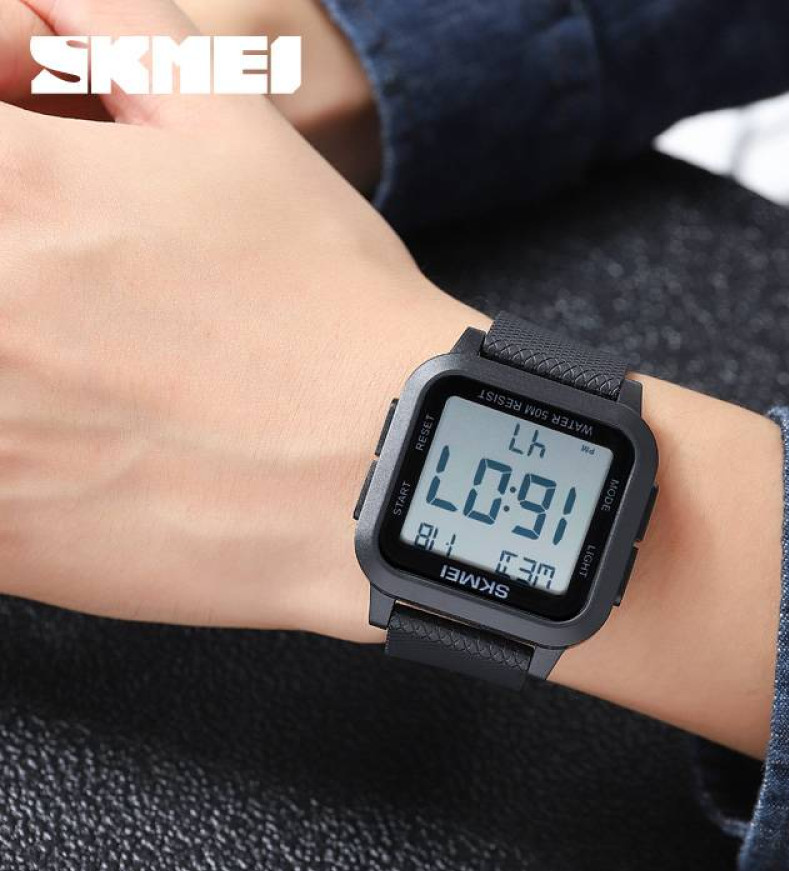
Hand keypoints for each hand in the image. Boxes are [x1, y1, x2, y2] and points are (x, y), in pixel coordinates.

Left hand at [0, 0, 481, 642]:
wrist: (385, 470)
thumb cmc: (329, 309)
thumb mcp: (234, 130)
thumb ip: (109, 29)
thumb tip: (39, 8)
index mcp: (14, 188)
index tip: (35, 146)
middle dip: (14, 236)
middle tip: (76, 263)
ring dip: (12, 347)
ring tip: (94, 360)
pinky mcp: (0, 535)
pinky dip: (13, 443)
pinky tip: (81, 438)